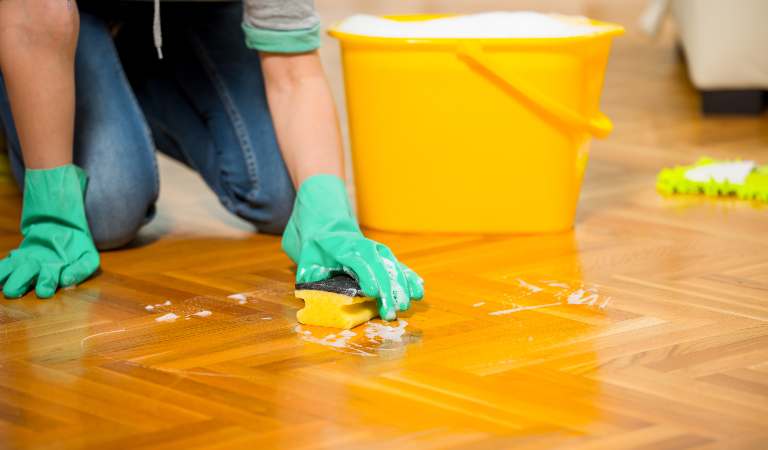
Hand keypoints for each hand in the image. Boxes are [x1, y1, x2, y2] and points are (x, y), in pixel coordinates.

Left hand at [0, 165, 99, 298]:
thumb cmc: (67, 201)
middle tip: (43, 292)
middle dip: (46, 283)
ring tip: (12, 291)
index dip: (77, 274)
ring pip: (32, 274)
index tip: (66, 279)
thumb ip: (76, 185)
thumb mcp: (76, 193)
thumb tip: (74, 174)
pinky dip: (2, 272)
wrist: (52, 204)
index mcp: (82, 249)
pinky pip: (12, 265)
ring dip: (22, 282)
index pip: (85, 265)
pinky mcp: (24, 256)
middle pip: (54, 274)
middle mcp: (62, 258)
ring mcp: (41, 259)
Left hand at [282, 175, 423, 319]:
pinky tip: (418, 290)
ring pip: (394, 267)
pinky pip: (400, 268)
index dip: (366, 276)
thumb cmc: (317, 249)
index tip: (372, 293)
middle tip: (392, 311)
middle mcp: (366, 248)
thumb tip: (316, 286)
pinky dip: (409, 278)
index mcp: (345, 248)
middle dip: (388, 289)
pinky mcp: (385, 258)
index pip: (359, 261)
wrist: (329, 229)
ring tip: (407, 304)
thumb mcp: (307, 258)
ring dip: (402, 286)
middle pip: (380, 267)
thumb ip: (310, 273)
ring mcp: (378, 252)